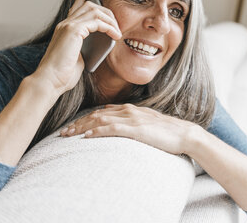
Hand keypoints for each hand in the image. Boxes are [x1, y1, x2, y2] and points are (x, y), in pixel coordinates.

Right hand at [33, 0, 121, 95]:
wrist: (50, 81)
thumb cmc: (63, 74)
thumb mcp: (78, 57)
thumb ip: (86, 47)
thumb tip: (100, 45)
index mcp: (64, 29)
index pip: (75, 8)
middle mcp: (65, 24)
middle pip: (89, 6)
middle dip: (107, 12)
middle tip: (117, 25)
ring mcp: (68, 26)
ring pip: (95, 10)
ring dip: (110, 20)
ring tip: (118, 32)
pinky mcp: (73, 31)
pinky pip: (97, 22)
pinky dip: (109, 27)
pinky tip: (115, 36)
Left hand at [59, 104, 198, 154]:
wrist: (184, 134)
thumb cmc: (166, 132)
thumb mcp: (146, 123)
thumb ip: (131, 121)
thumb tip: (115, 122)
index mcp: (130, 110)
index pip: (101, 112)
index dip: (84, 119)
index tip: (72, 127)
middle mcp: (128, 111)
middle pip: (96, 115)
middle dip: (78, 123)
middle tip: (63, 133)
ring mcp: (132, 119)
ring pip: (100, 120)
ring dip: (82, 127)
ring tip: (69, 134)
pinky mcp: (136, 129)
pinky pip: (112, 129)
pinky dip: (97, 131)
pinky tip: (87, 136)